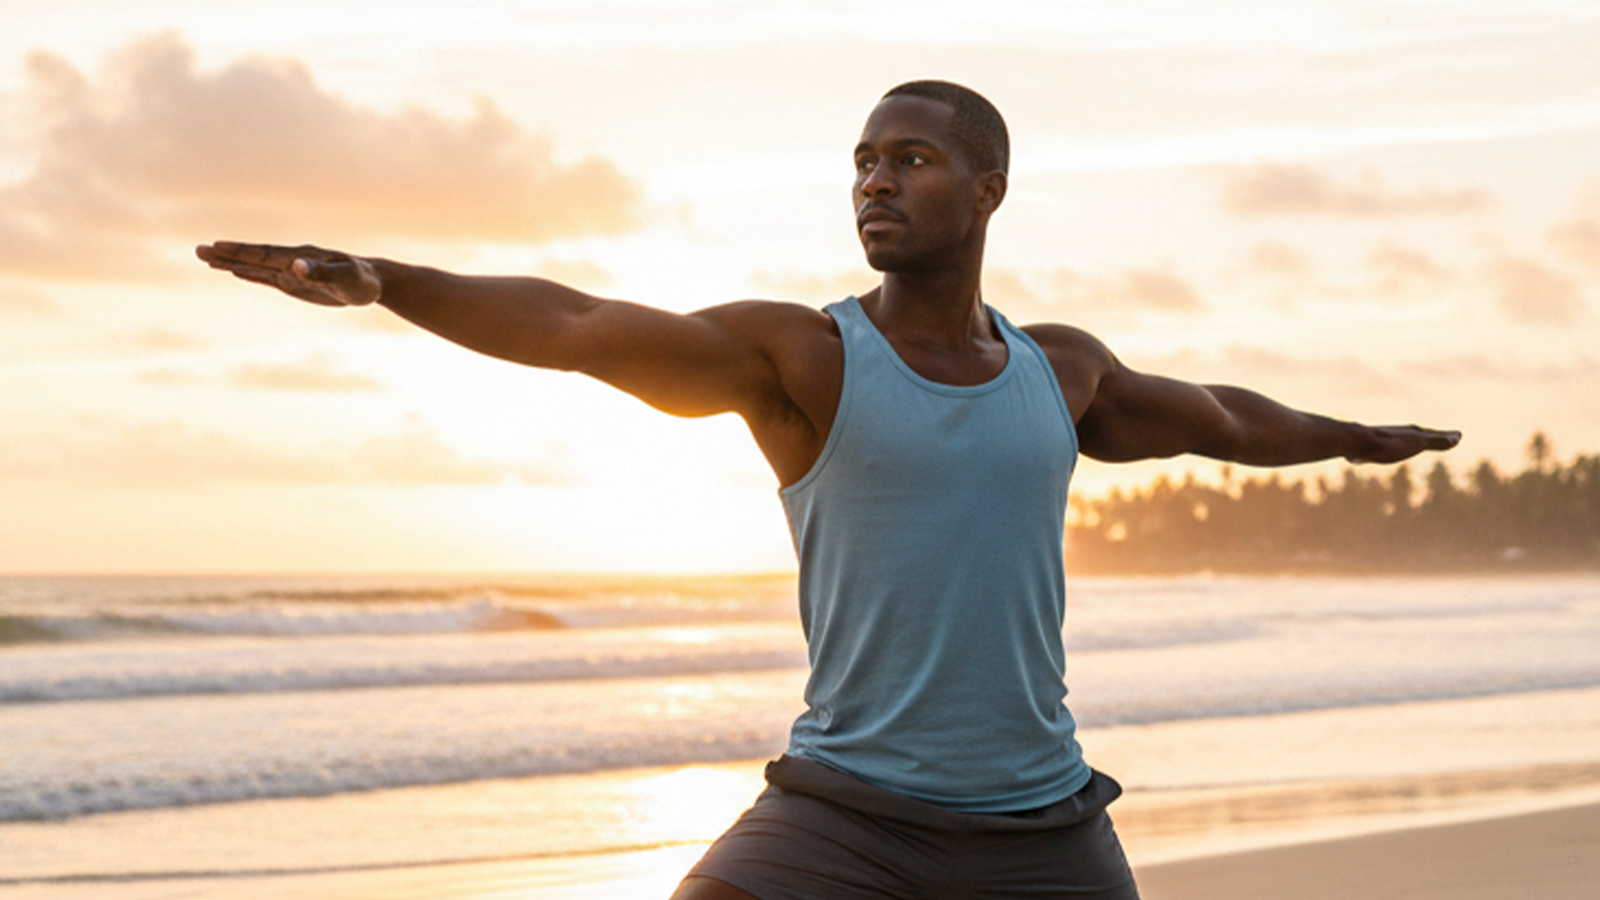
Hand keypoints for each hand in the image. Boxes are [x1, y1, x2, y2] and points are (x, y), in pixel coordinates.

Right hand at [195, 241, 381, 306]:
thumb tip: (297, 266)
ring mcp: (292, 272)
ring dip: (231, 263)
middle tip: (198, 250)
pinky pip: (267, 278)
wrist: (374, 282)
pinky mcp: (295, 284)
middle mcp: (292, 261)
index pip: (265, 255)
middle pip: (254, 257)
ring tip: (206, 258)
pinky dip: (249, 274)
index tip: (217, 246)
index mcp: (301, 257)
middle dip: (227, 254)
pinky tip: (235, 271)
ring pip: (256, 267)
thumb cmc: (362, 281)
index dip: (241, 251)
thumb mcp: (345, 279)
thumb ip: (321, 273)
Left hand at [1346, 425, 1461, 463]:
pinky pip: (1388, 448)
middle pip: (1420, 436)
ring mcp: (1386, 439)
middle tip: (1443, 438)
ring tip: (1416, 444)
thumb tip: (1458, 437)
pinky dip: (1394, 450)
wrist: (1355, 442)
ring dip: (1411, 442)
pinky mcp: (1372, 447)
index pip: (1434, 435)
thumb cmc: (1387, 444)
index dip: (1446, 437)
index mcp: (1412, 433)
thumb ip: (1435, 441)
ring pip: (1403, 441)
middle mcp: (1400, 433)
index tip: (1458, 436)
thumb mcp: (1415, 443)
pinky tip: (1384, 453)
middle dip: (1432, 438)